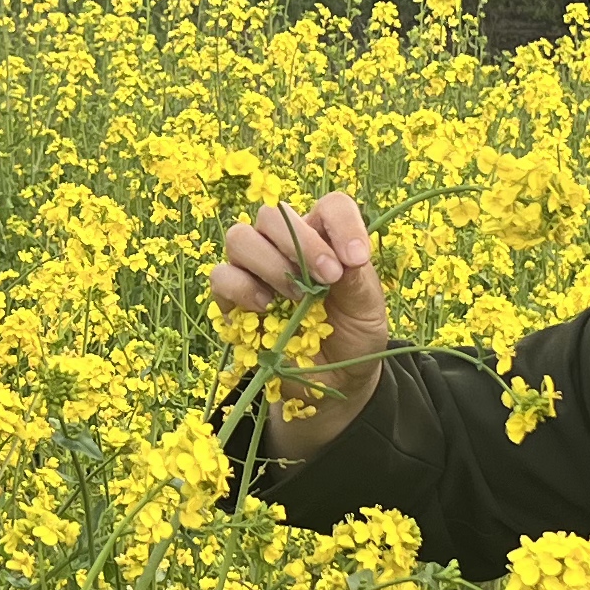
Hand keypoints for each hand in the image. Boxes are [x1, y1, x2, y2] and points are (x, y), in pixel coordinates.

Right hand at [208, 190, 392, 458]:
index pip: (329, 206)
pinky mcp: (230, 299)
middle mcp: (284, 245)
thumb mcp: (368, 310)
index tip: (357, 258)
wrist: (332, 382)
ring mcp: (253, 269)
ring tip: (296, 297)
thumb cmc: (353, 336)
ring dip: (269, 263)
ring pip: (240, 237)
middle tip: (328, 278)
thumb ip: (358, 281)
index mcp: (325, 238)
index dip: (342, 224)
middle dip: (301, 243)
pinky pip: (221, 277)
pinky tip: (265, 307)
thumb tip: (346, 258)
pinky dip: (241, 287)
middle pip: (273, 215)